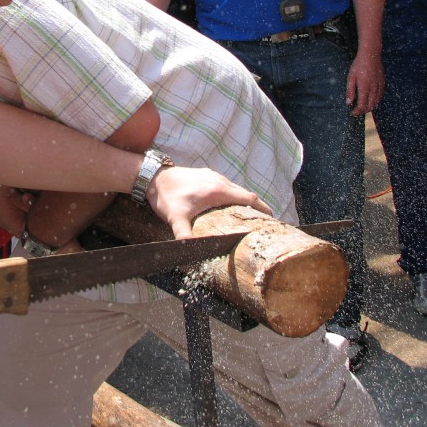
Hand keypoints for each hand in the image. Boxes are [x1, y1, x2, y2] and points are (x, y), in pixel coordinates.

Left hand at [146, 166, 272, 238]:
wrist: (152, 177)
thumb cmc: (166, 196)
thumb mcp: (176, 218)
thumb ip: (185, 235)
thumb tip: (190, 251)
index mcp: (219, 190)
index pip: (250, 199)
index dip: (264, 209)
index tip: (273, 219)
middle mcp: (220, 181)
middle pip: (246, 194)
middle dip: (257, 207)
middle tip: (264, 222)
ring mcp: (213, 176)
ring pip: (236, 189)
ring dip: (244, 201)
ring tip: (250, 217)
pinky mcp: (206, 175)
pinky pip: (226, 186)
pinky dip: (233, 196)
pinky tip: (229, 206)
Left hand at [345, 50, 383, 115]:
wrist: (371, 55)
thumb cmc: (359, 65)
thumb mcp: (351, 77)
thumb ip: (350, 91)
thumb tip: (348, 103)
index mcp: (364, 88)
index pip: (362, 105)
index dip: (357, 112)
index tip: (352, 113)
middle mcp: (373, 89)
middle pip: (370, 106)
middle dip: (363, 111)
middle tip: (356, 111)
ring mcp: (379, 86)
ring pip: (376, 102)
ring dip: (369, 107)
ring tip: (362, 107)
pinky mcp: (383, 83)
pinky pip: (380, 96)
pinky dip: (375, 101)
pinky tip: (370, 101)